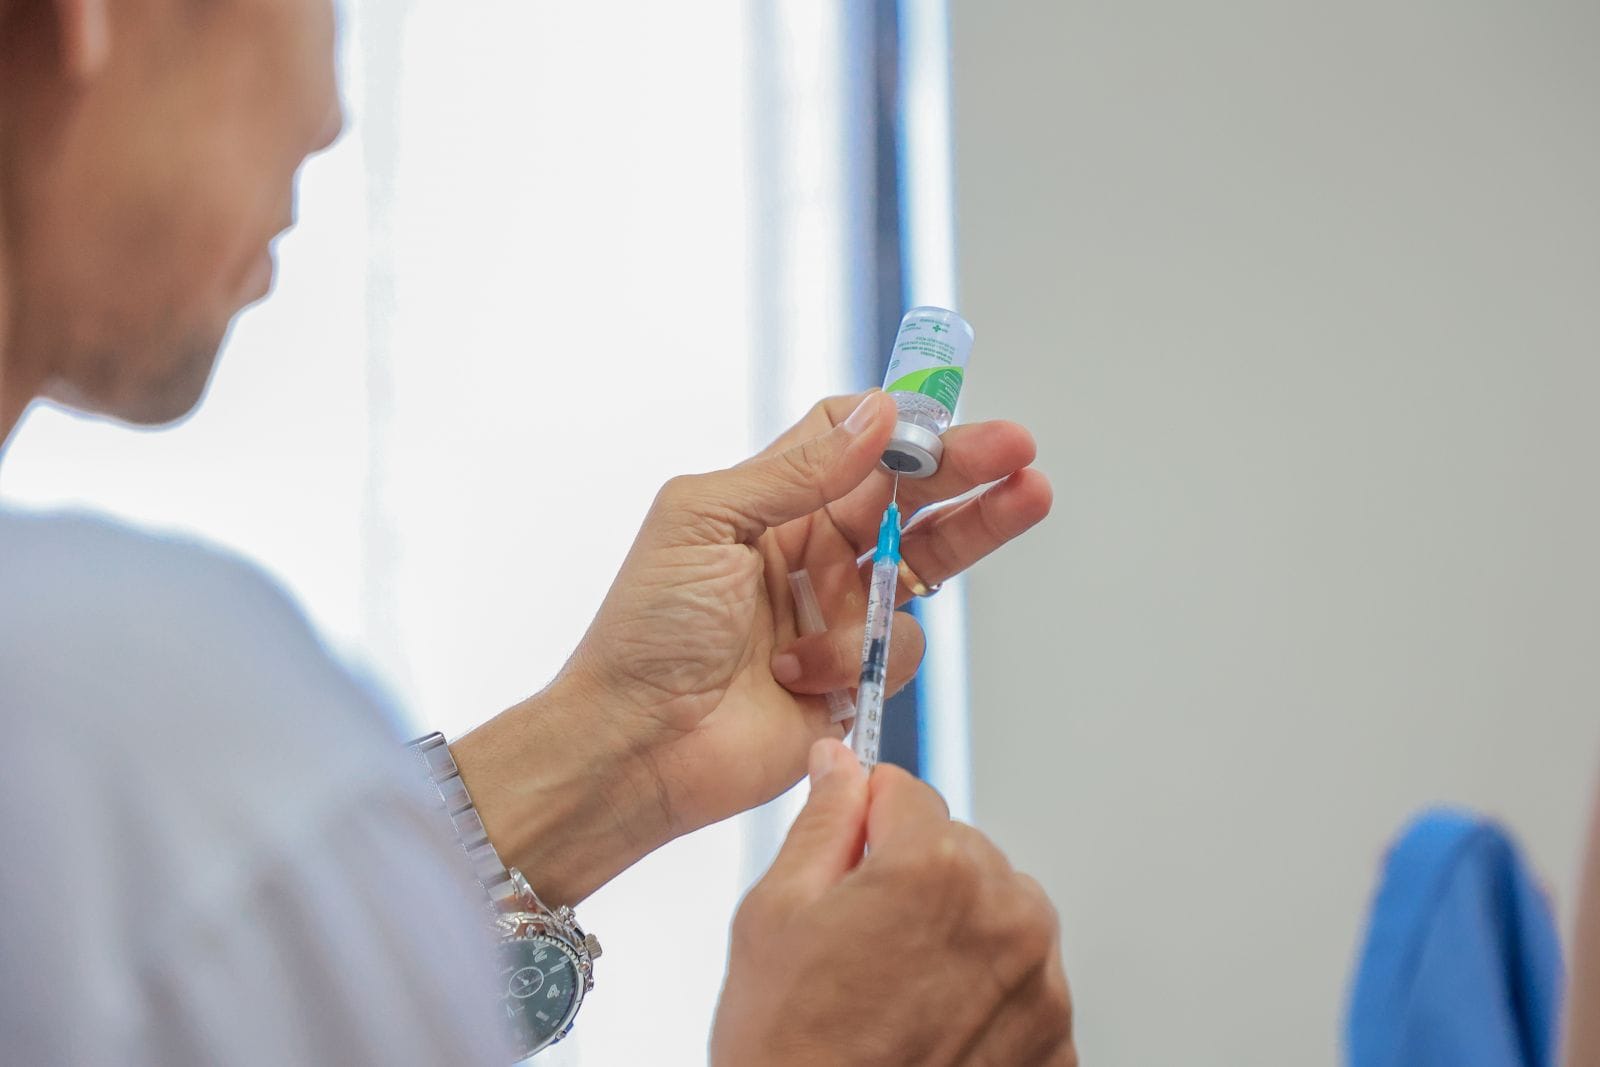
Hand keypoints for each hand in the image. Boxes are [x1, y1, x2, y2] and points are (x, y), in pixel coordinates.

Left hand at [453, 390, 1050, 902]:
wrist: (638, 743)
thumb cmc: (647, 630)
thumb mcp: (706, 520)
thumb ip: (797, 468)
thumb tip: (876, 416)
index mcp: (775, 502)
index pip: (858, 443)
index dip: (907, 428)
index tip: (949, 419)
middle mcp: (814, 551)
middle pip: (914, 498)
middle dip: (971, 477)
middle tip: (1021, 459)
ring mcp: (839, 613)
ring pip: (922, 573)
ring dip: (885, 604)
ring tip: (832, 635)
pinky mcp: (857, 677)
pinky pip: (901, 649)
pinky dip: (857, 660)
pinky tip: (802, 677)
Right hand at [711, 739, 1075, 1065]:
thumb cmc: (793, 1054)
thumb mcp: (775, 914)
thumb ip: (822, 821)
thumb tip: (838, 765)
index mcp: (937, 866)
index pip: (903, 790)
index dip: (860, 825)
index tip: (845, 864)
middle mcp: (1007, 915)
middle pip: (956, 851)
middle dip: (910, 880)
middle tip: (857, 947)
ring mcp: (1041, 983)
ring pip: (993, 914)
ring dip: (953, 934)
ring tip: (894, 993)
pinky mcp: (1056, 1040)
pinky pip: (1019, 981)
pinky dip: (982, 994)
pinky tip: (929, 1026)